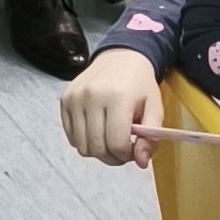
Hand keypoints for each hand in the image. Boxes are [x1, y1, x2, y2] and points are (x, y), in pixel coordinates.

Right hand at [61, 48, 166, 165]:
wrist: (120, 57)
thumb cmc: (139, 85)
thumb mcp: (155, 107)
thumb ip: (151, 137)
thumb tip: (141, 162)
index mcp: (117, 96)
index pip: (116, 143)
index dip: (127, 155)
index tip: (134, 150)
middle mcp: (91, 96)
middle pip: (97, 148)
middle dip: (113, 157)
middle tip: (123, 150)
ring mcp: (74, 97)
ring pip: (82, 146)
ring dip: (98, 152)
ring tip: (110, 140)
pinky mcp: (64, 99)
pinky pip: (71, 137)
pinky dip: (84, 141)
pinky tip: (97, 131)